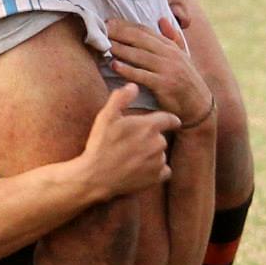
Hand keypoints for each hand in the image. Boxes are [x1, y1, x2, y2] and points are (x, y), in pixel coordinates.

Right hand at [75, 84, 179, 200]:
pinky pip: (163, 171)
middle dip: (152, 137)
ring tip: (133, 156)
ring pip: (160, 154)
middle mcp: (158, 144)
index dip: (169, 119)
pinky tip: (141, 169)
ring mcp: (158, 162)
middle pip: (161, 137)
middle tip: (134, 141)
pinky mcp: (155, 178)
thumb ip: (121, 98)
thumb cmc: (100, 144)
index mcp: (149, 126)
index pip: (170, 119)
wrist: (95, 176)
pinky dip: (156, 170)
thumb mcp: (106, 117)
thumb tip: (134, 85)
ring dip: (152, 154)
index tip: (167, 121)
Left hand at [106, 18, 212, 128]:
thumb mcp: (183, 56)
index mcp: (172, 47)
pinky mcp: (164, 85)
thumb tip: (162, 19)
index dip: (127, 26)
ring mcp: (167, 69)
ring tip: (105, 44)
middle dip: (121, 33)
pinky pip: (142, 75)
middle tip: (103, 29)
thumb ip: (172, 38)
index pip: (146, 31)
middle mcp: (170, 55)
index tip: (111, 22)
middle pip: (141, 40)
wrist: (199, 106)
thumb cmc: (187, 82)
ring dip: (121, 49)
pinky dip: (127, 70)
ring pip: (140, 55)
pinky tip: (114, 65)